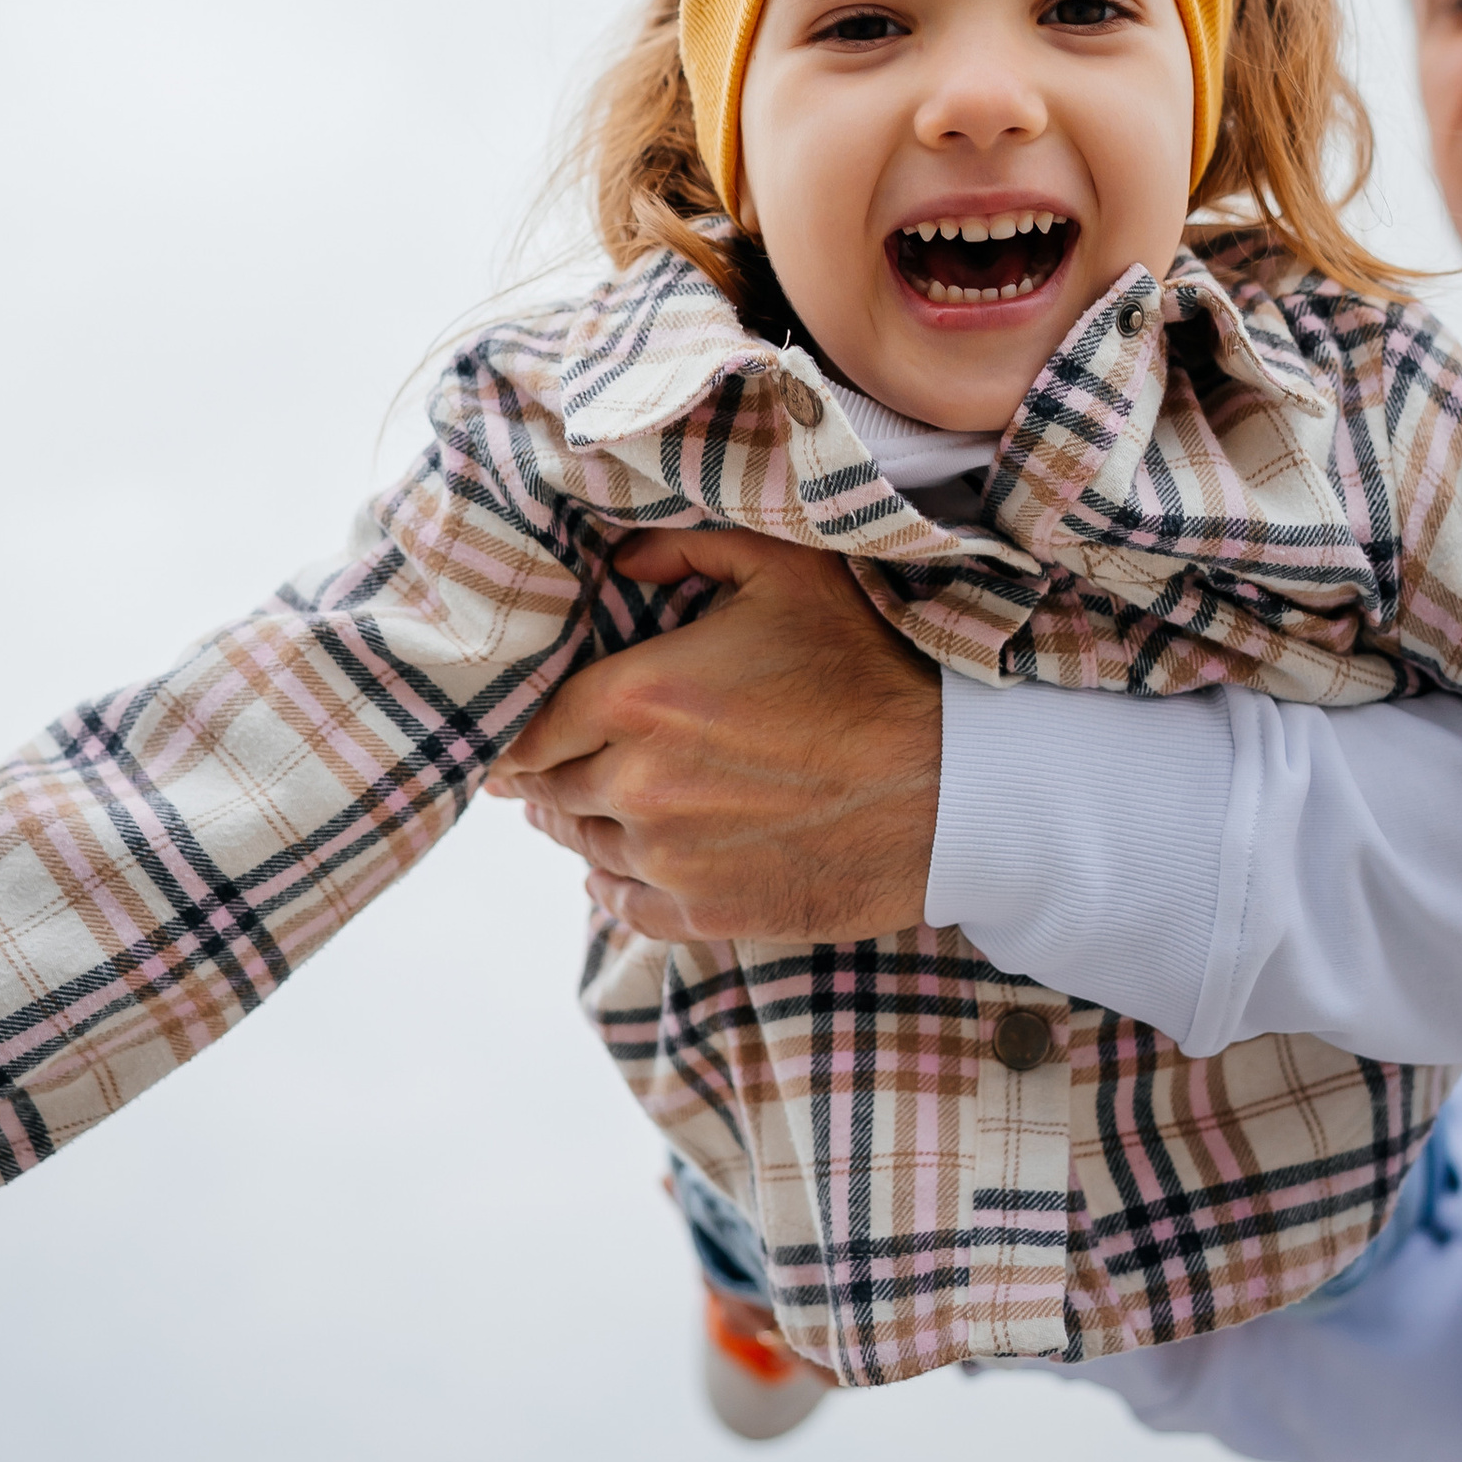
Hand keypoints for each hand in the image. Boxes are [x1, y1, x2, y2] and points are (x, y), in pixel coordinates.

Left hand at [485, 531, 943, 940]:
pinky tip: (613, 869)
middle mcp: (638, 784)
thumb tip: (617, 562)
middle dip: (545, 775)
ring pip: (584, 846)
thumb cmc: (869, 668)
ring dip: (577, 826)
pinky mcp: (708, 913)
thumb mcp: (786, 570)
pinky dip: (612, 885)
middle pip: (551, 788)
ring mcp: (670, 858)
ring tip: (578, 810)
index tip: (512, 732)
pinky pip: (625, 906)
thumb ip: (688, 549)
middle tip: (540, 767)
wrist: (949, 787)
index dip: (517, 729)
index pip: (534, 725)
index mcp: (641, 697)